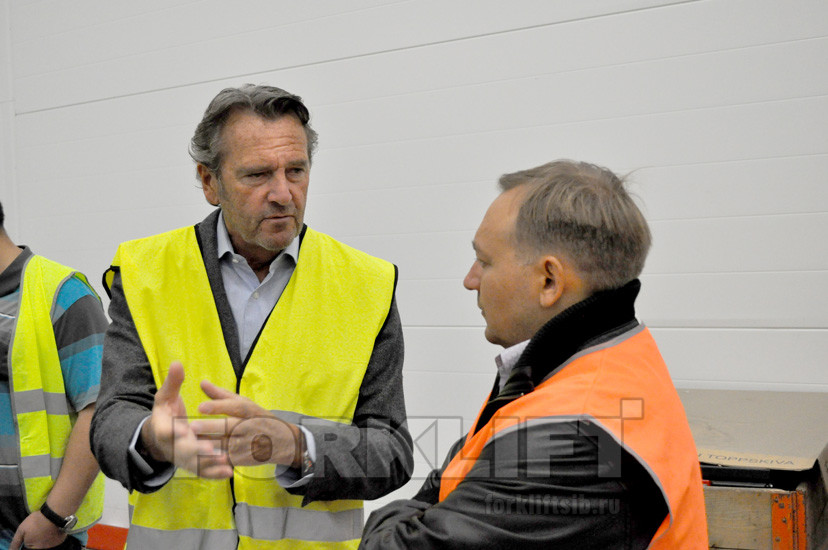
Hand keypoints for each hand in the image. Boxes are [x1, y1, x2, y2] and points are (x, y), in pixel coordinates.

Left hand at [10, 511, 65, 549]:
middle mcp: (42, 548)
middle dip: (37, 537)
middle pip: (37, 544)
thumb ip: (16, 542)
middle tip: (39, 526)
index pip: (28, 544)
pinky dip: (54, 535)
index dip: (28, 536)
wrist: (54, 514)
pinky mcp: (60, 540)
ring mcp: (52, 545)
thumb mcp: (21, 530)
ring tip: (46, 526)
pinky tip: (54, 528)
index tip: (31, 528)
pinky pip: (55, 539)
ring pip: (46, 542)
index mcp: (32, 546)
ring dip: (45, 537)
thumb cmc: (36, 521)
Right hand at [141, 362, 231, 477]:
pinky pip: (204, 472)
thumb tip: (177, 363)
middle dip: (195, 449)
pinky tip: (229, 472)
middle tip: (209, 448)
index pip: (166, 431)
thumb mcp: (165, 396)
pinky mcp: (193, 465)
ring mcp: (183, 458)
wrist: (161, 438)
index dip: (173, 432)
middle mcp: (172, 446)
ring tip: (225, 460)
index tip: (183, 430)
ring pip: (195, 463)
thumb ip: (173, 383)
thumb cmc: (166, 413)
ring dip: (209, 463)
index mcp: (163, 428)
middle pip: (182, 450)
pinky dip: (215, 474)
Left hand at [192, 381, 301, 467]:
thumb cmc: (257, 419)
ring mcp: (248, 444)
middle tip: (192, 426)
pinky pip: (227, 458)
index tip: (200, 407)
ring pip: (225, 444)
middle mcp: (249, 426)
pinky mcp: (244, 459)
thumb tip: (202, 382)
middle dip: (211, 427)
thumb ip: (221, 395)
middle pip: (229, 426)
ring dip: (208, 444)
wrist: (282, 442)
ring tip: (190, 442)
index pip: (234, 407)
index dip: (218, 407)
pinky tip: (198, 456)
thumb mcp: (245, 404)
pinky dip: (213, 458)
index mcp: (250, 410)